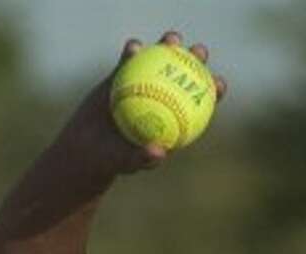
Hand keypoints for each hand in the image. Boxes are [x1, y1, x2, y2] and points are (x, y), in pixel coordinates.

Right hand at [57, 32, 228, 180]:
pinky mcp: (122, 74)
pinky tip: (134, 47)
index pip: (198, 104)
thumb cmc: (112, 159)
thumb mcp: (128, 162)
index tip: (219, 84)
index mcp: (171, 118)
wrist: (86, 146)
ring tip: (171, 39)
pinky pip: (129, 59)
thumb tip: (160, 152)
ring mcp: (142, 83)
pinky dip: (133, 52)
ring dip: (167, 47)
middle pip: (183, 76)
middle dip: (196, 60)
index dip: (212, 92)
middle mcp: (160, 97)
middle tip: (199, 52)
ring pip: (159, 61)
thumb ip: (144, 158)